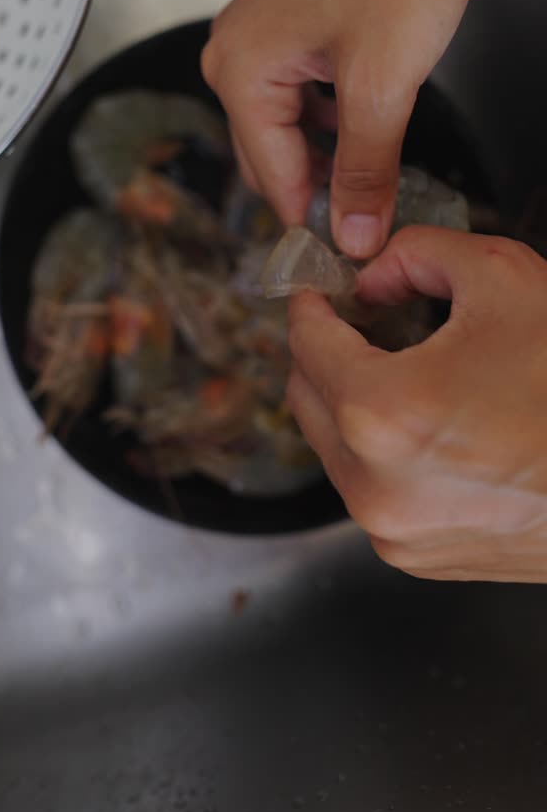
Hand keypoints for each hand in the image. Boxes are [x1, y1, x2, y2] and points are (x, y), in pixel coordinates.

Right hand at [202, 0, 489, 257]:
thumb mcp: (384, 84)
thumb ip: (364, 171)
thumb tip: (352, 237)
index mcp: (239, 69)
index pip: (273, 178)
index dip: (318, 224)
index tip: (356, 258)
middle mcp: (236, 50)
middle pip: (273, 156)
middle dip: (322, 192)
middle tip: (374, 224)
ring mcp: (265, 30)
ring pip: (293, 126)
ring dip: (335, 155)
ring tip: (382, 178)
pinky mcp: (297, 17)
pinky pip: (307, 92)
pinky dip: (339, 117)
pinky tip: (377, 123)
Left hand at [287, 227, 546, 581]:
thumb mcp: (505, 279)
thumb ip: (420, 254)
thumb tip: (376, 274)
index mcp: (384, 414)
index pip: (307, 343)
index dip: (312, 305)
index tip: (322, 289)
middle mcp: (375, 486)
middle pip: (307, 398)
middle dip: (327, 353)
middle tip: (365, 323)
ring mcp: (394, 531)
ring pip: (335, 447)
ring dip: (353, 404)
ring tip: (411, 372)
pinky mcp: (418, 557)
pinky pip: (372, 489)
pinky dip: (383, 454)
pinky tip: (435, 425)